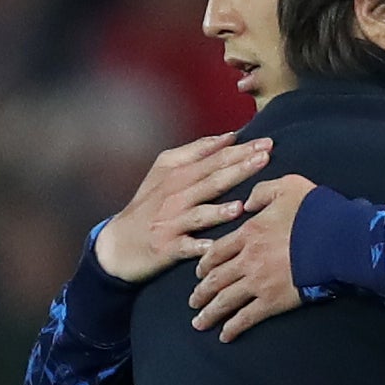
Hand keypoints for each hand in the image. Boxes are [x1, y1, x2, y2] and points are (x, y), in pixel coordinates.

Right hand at [94, 133, 271, 283]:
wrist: (118, 243)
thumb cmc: (150, 205)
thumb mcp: (165, 171)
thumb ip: (197, 152)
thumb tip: (229, 136)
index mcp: (177, 174)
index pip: (213, 158)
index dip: (239, 150)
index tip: (266, 142)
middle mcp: (174, 195)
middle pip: (211, 180)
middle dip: (238, 169)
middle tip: (265, 159)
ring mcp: (171, 222)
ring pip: (199, 214)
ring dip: (218, 211)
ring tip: (240, 207)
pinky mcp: (167, 247)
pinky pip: (186, 247)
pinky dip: (198, 246)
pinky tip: (212, 246)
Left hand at [192, 175, 320, 340]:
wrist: (337, 239)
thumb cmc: (316, 212)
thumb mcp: (287, 186)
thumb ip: (262, 192)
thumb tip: (247, 203)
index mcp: (249, 232)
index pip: (218, 250)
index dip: (206, 263)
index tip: (199, 273)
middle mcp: (247, 259)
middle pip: (216, 278)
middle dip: (202, 292)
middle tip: (193, 302)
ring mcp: (258, 281)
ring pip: (225, 299)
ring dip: (210, 312)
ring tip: (200, 323)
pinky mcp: (273, 300)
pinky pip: (247, 316)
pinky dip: (233, 328)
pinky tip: (225, 336)